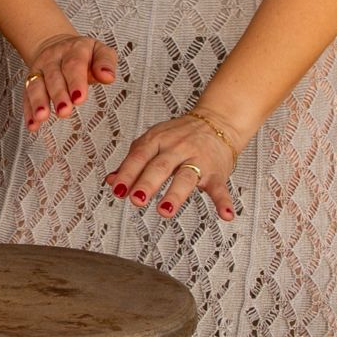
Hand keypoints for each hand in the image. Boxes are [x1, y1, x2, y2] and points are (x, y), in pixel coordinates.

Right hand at [23, 33, 117, 130]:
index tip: (79, 98)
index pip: (74, 64)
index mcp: (74, 49)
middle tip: (64, 111)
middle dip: (58, 95)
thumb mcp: (100, 51)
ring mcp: (40, 69)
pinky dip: (28, 111)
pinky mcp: (30, 81)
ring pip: (36, 85)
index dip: (75, 82)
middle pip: (54, 76)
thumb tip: (108, 77)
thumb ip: (106, 62)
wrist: (58, 46)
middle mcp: (53, 57)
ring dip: (38, 102)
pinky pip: (27, 96)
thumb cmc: (84, 55)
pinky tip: (32, 124)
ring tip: (42, 117)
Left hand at [104, 109, 243, 221]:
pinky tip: (225, 214)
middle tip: (136, 200)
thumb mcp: (153, 142)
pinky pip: (220, 188)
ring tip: (165, 211)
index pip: (140, 156)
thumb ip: (132, 162)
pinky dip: (223, 202)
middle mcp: (177, 149)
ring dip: (175, 195)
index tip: (117, 189)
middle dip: (147, 183)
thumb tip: (111, 180)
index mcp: (158, 140)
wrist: (217, 121)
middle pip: (160, 167)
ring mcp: (198, 160)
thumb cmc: (179, 136)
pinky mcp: (216, 172)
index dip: (127, 172)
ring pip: (186, 177)